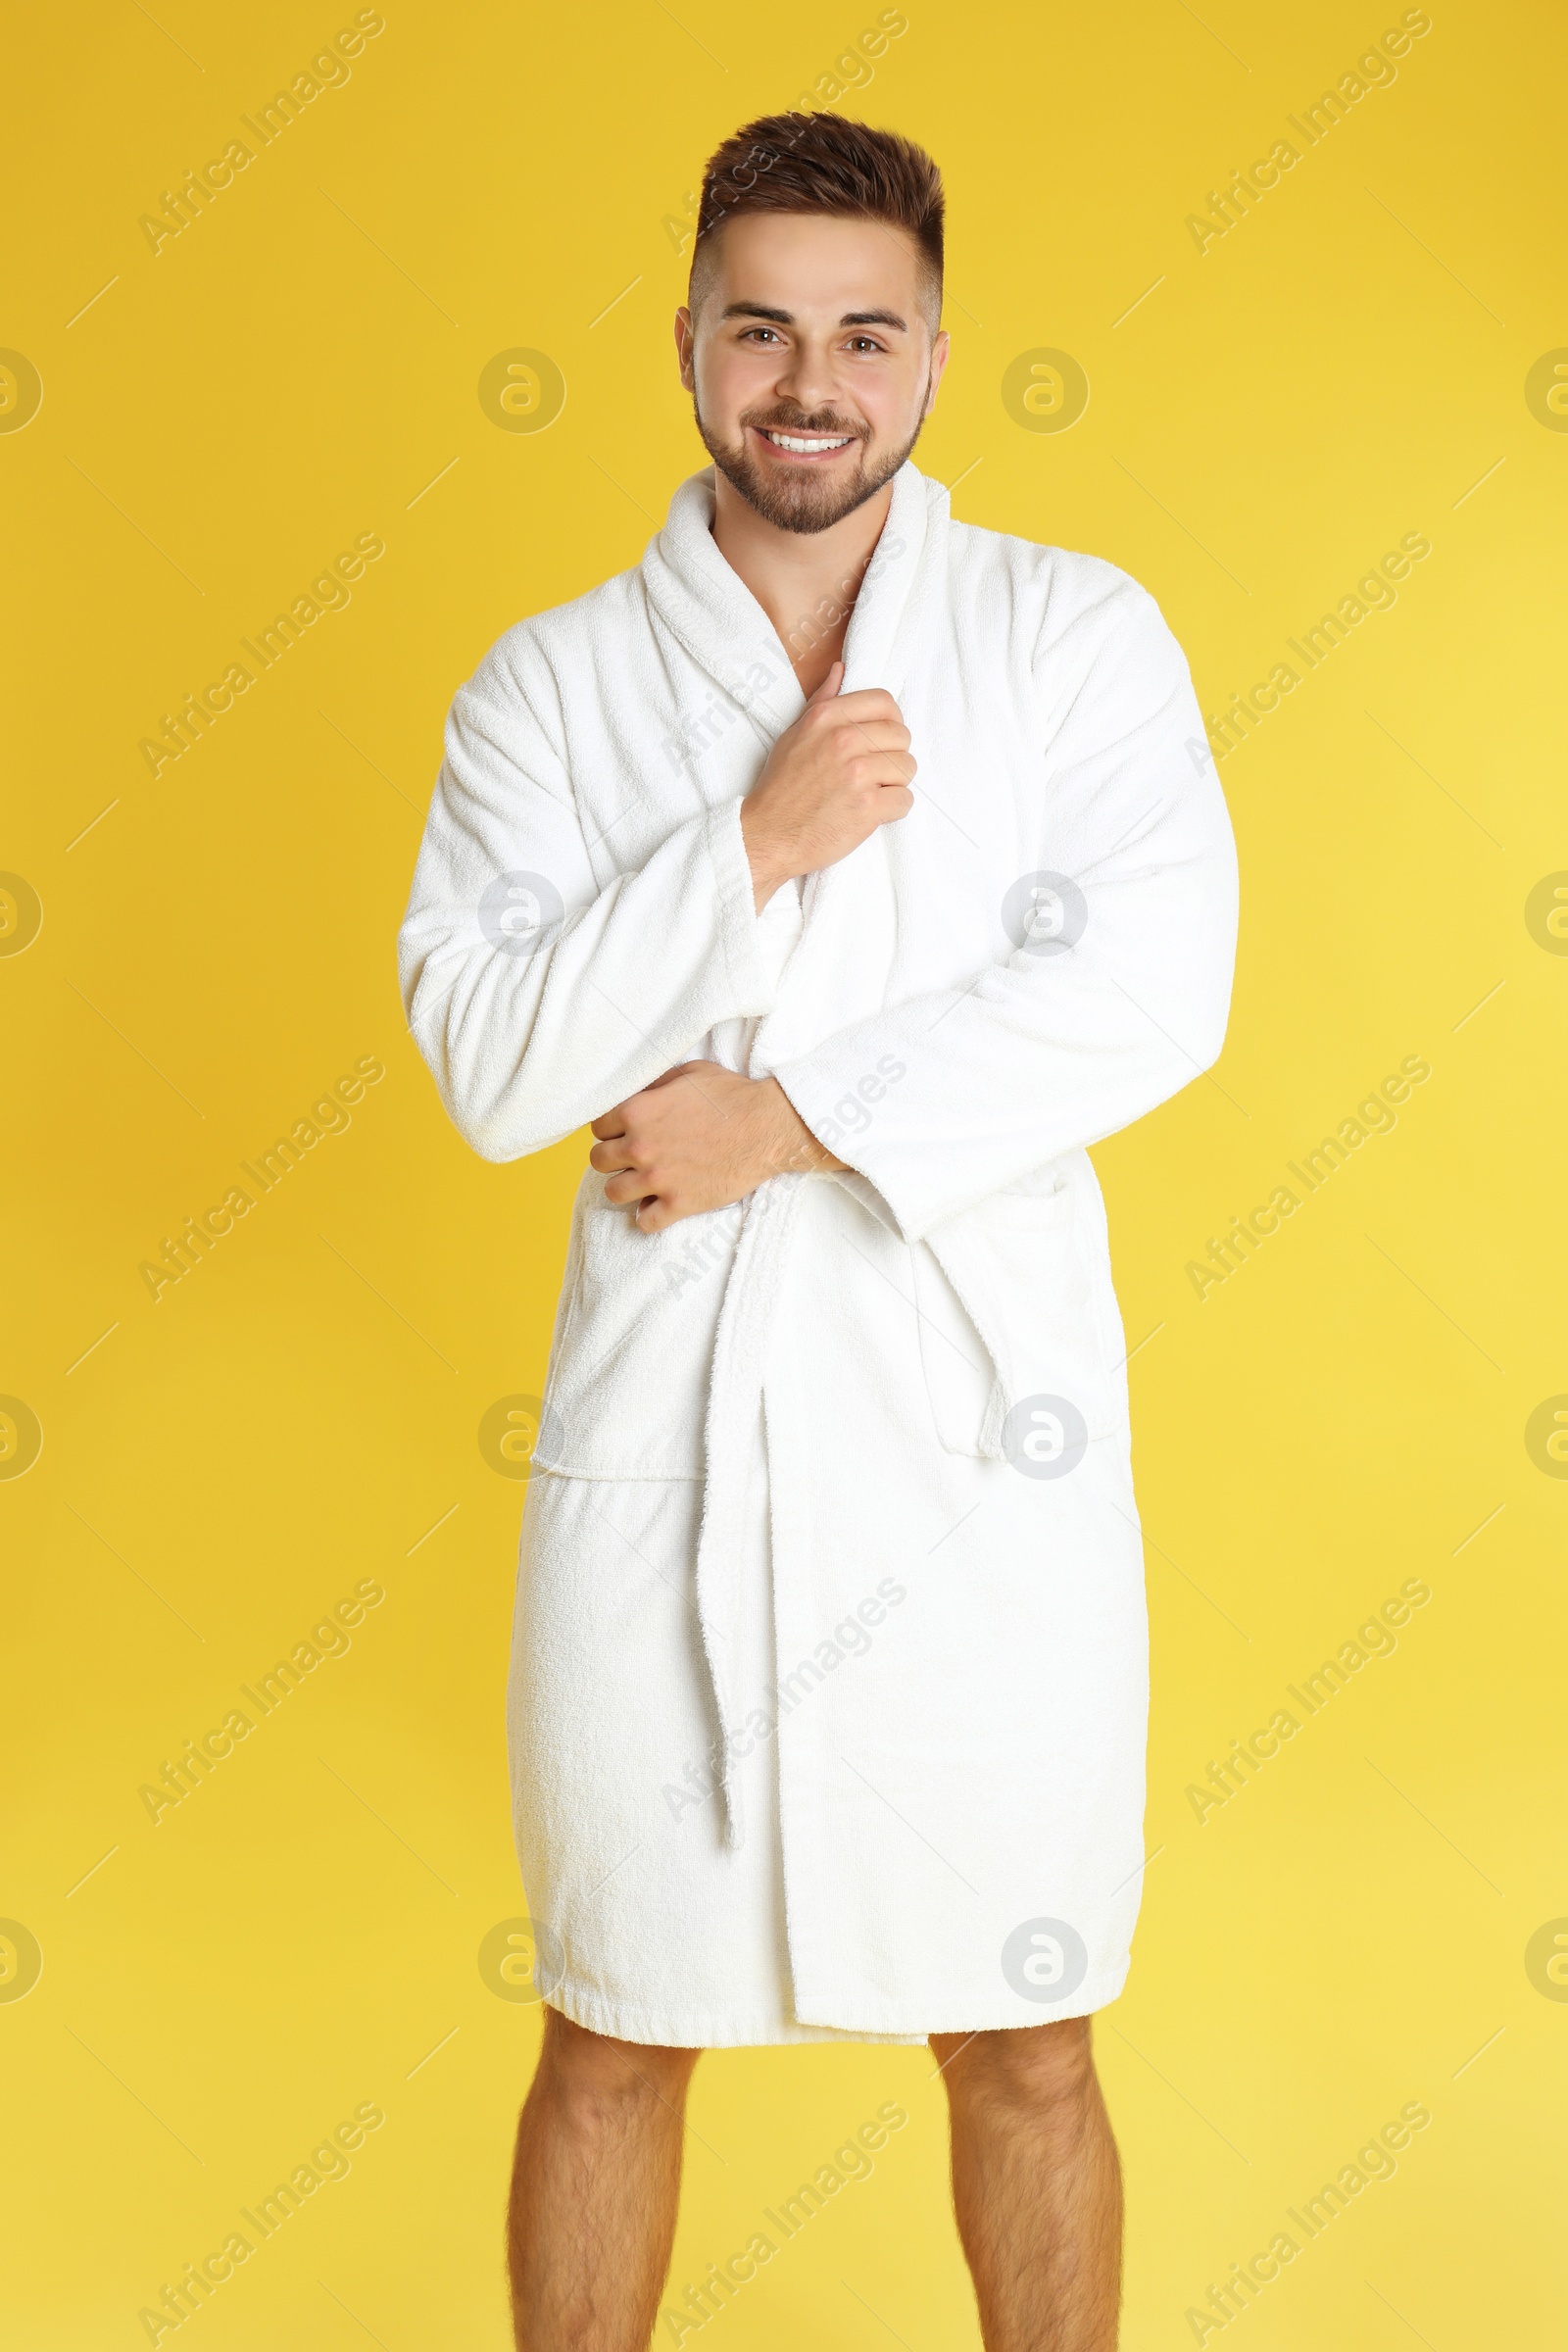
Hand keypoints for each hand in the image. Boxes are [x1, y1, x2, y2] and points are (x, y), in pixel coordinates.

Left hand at [588, 1063, 845, 1231]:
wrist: (768, 1127)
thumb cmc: (732, 1095)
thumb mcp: (689, 1073)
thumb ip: (655, 1084)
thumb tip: (637, 1093)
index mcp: (638, 1111)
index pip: (597, 1127)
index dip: (611, 1130)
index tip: (624, 1133)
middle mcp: (641, 1146)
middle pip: (599, 1161)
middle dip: (613, 1158)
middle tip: (632, 1157)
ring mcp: (659, 1178)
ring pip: (613, 1193)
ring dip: (624, 1188)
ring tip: (640, 1183)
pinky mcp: (680, 1203)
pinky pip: (645, 1222)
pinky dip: (648, 1216)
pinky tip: (658, 1206)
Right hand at [739, 661, 914, 910]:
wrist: (768, 835)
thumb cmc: (780, 788)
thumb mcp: (793, 735)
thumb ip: (822, 703)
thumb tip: (841, 670)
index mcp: (826, 719)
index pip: (885, 702)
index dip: (891, 721)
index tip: (883, 738)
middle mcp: (844, 741)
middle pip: (902, 736)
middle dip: (894, 755)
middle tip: (874, 773)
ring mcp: (857, 774)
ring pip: (908, 768)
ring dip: (895, 783)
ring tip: (871, 792)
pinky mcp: (868, 807)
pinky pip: (906, 800)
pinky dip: (894, 810)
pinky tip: (872, 812)